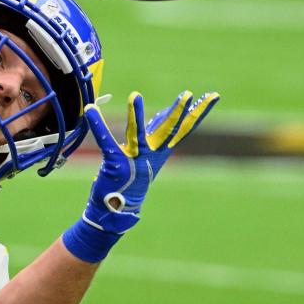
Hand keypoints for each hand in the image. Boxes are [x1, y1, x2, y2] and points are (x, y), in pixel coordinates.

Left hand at [62, 90, 219, 262]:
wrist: (117, 210)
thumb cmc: (130, 178)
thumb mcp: (146, 155)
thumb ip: (153, 134)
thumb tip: (163, 114)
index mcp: (160, 152)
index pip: (184, 128)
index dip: (199, 112)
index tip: (213, 95)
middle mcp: (151, 155)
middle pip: (168, 130)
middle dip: (178, 112)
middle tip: (188, 94)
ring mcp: (134, 159)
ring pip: (137, 133)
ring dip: (135, 113)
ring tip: (135, 94)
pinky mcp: (115, 164)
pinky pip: (106, 141)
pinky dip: (97, 124)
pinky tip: (90, 109)